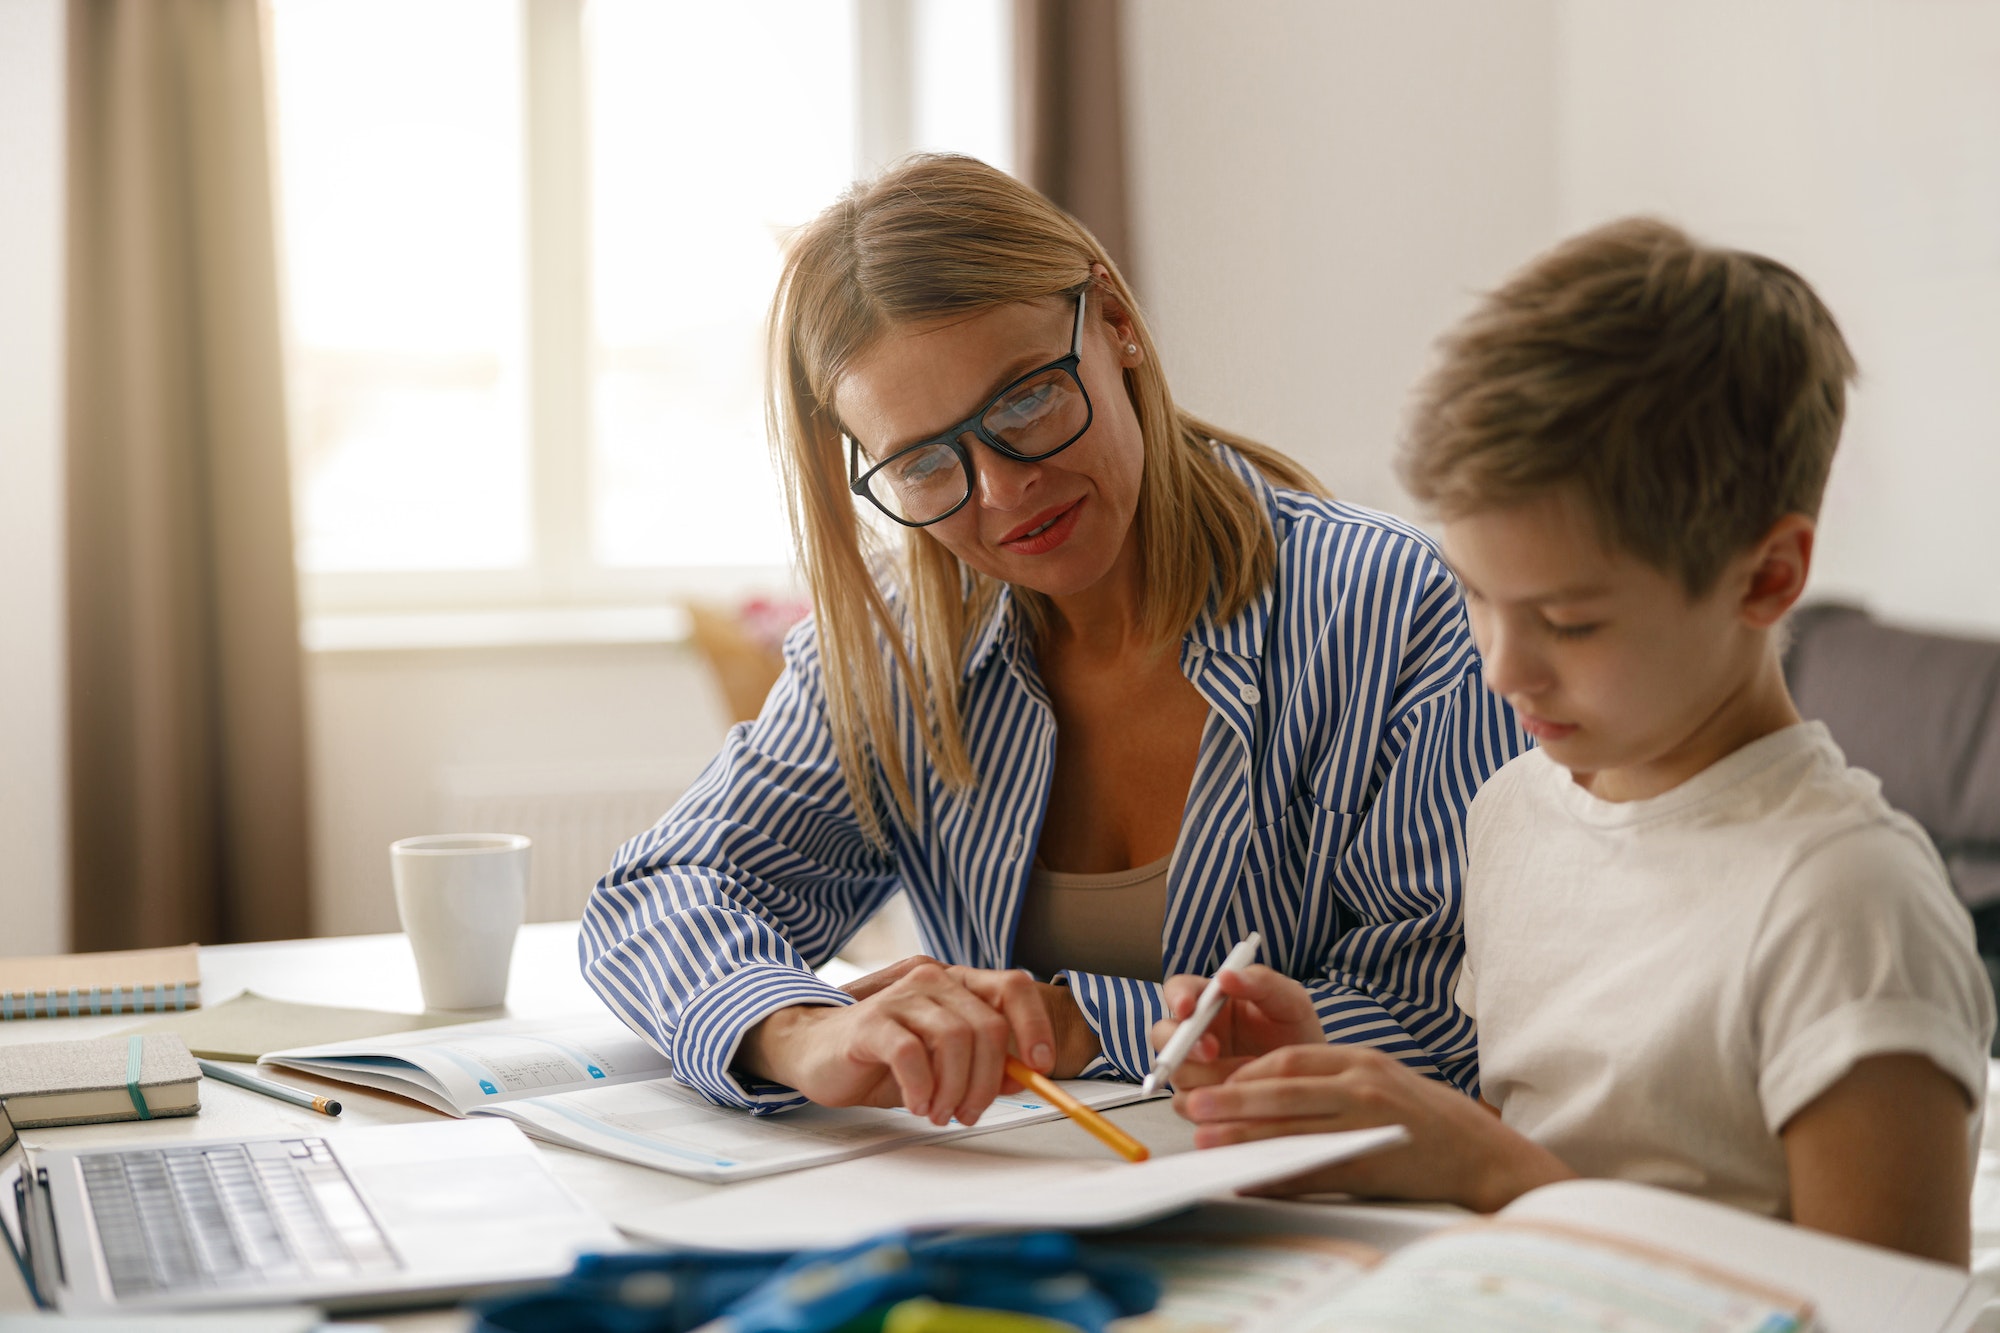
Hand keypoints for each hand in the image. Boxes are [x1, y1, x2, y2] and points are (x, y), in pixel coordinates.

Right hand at [736, 956, 1091, 1125]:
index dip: (1035, 1026)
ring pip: (955, 1039)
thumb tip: (1023, 1076)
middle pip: (987, 1025)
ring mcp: (901, 996)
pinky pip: (912, 1054)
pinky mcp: (871, 1021)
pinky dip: (922, 1087)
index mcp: (954, 984)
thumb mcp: (940, 1062)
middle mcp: (931, 979)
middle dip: (987, 1080)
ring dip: (954, 1088)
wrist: (812, 1049)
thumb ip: (981, 1064)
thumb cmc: (878, 1056)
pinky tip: (917, 1104)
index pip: (1012, 987)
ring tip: (939, 1112)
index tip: (1040, 1067)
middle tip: (969, 1112)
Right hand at [1146, 965, 1325, 1091]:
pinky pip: (1187, 1105)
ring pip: (1177, 1072)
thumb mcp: (1290, 1001)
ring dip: (1209, 1075)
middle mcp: (1195, 1034)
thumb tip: (1226, 976)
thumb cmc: (1298, 1034)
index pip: (1179, 990)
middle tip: (1213, 1050)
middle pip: (1163, 1035)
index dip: (1176, 997)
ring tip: (1252, 1074)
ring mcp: (1195, 1069)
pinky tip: (1244, 1098)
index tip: (1187, 1008)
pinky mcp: (1201, 1101)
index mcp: (1210, 1001)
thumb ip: (1261, 982)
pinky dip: (1213, 1103)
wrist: (1315, 1082)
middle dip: (1183, 1044)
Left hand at [1175, 1043, 1572, 1211]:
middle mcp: (1363, 1086)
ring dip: (1245, 1138)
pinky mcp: (1372, 1166)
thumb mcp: (1377, 1077)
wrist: (1478, 1151)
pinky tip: (1250, 1182)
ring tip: (1208, 1142)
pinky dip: (1278, 1178)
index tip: (1217, 1084)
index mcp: (1360, 1059)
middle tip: (1195, 1105)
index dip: (1249, 1072)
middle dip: (1233, 1100)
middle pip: (1285, 1090)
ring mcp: (1368, 1126)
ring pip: (1293, 1130)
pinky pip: (1314, 1172)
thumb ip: (1328, 1078)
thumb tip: (1263, 1089)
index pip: (1292, 1057)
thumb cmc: (1419, 1113)